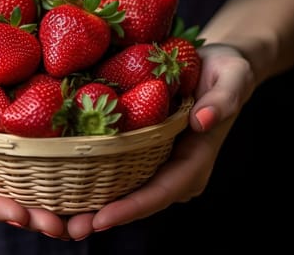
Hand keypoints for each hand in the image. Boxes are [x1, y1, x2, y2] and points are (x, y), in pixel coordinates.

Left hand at [65, 43, 255, 239]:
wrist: (219, 65)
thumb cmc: (227, 70)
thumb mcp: (232, 77)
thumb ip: (224, 100)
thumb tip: (204, 121)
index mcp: (196, 160)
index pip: (162, 191)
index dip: (131, 208)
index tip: (101, 219)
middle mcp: (177, 170)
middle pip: (139, 201)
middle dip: (105, 216)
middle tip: (68, 228)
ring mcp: (161, 164)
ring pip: (127, 191)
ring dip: (95, 205)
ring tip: (61, 219)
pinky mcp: (147, 152)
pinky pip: (120, 171)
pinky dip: (96, 180)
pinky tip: (68, 184)